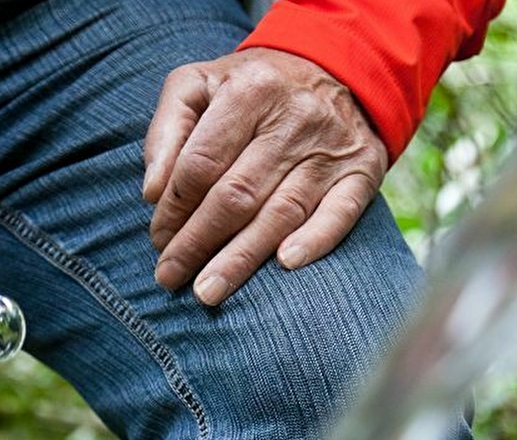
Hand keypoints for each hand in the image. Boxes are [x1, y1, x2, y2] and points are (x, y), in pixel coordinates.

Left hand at [143, 48, 388, 305]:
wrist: (336, 69)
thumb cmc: (251, 88)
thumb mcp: (199, 84)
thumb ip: (167, 131)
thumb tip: (153, 192)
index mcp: (249, 90)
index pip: (201, 162)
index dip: (174, 208)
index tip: (157, 240)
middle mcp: (294, 116)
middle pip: (237, 194)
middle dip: (197, 242)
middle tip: (170, 277)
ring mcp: (332, 147)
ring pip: (281, 212)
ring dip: (241, 258)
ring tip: (207, 292)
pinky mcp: (363, 171)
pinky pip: (340, 213)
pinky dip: (315, 240)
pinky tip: (285, 265)